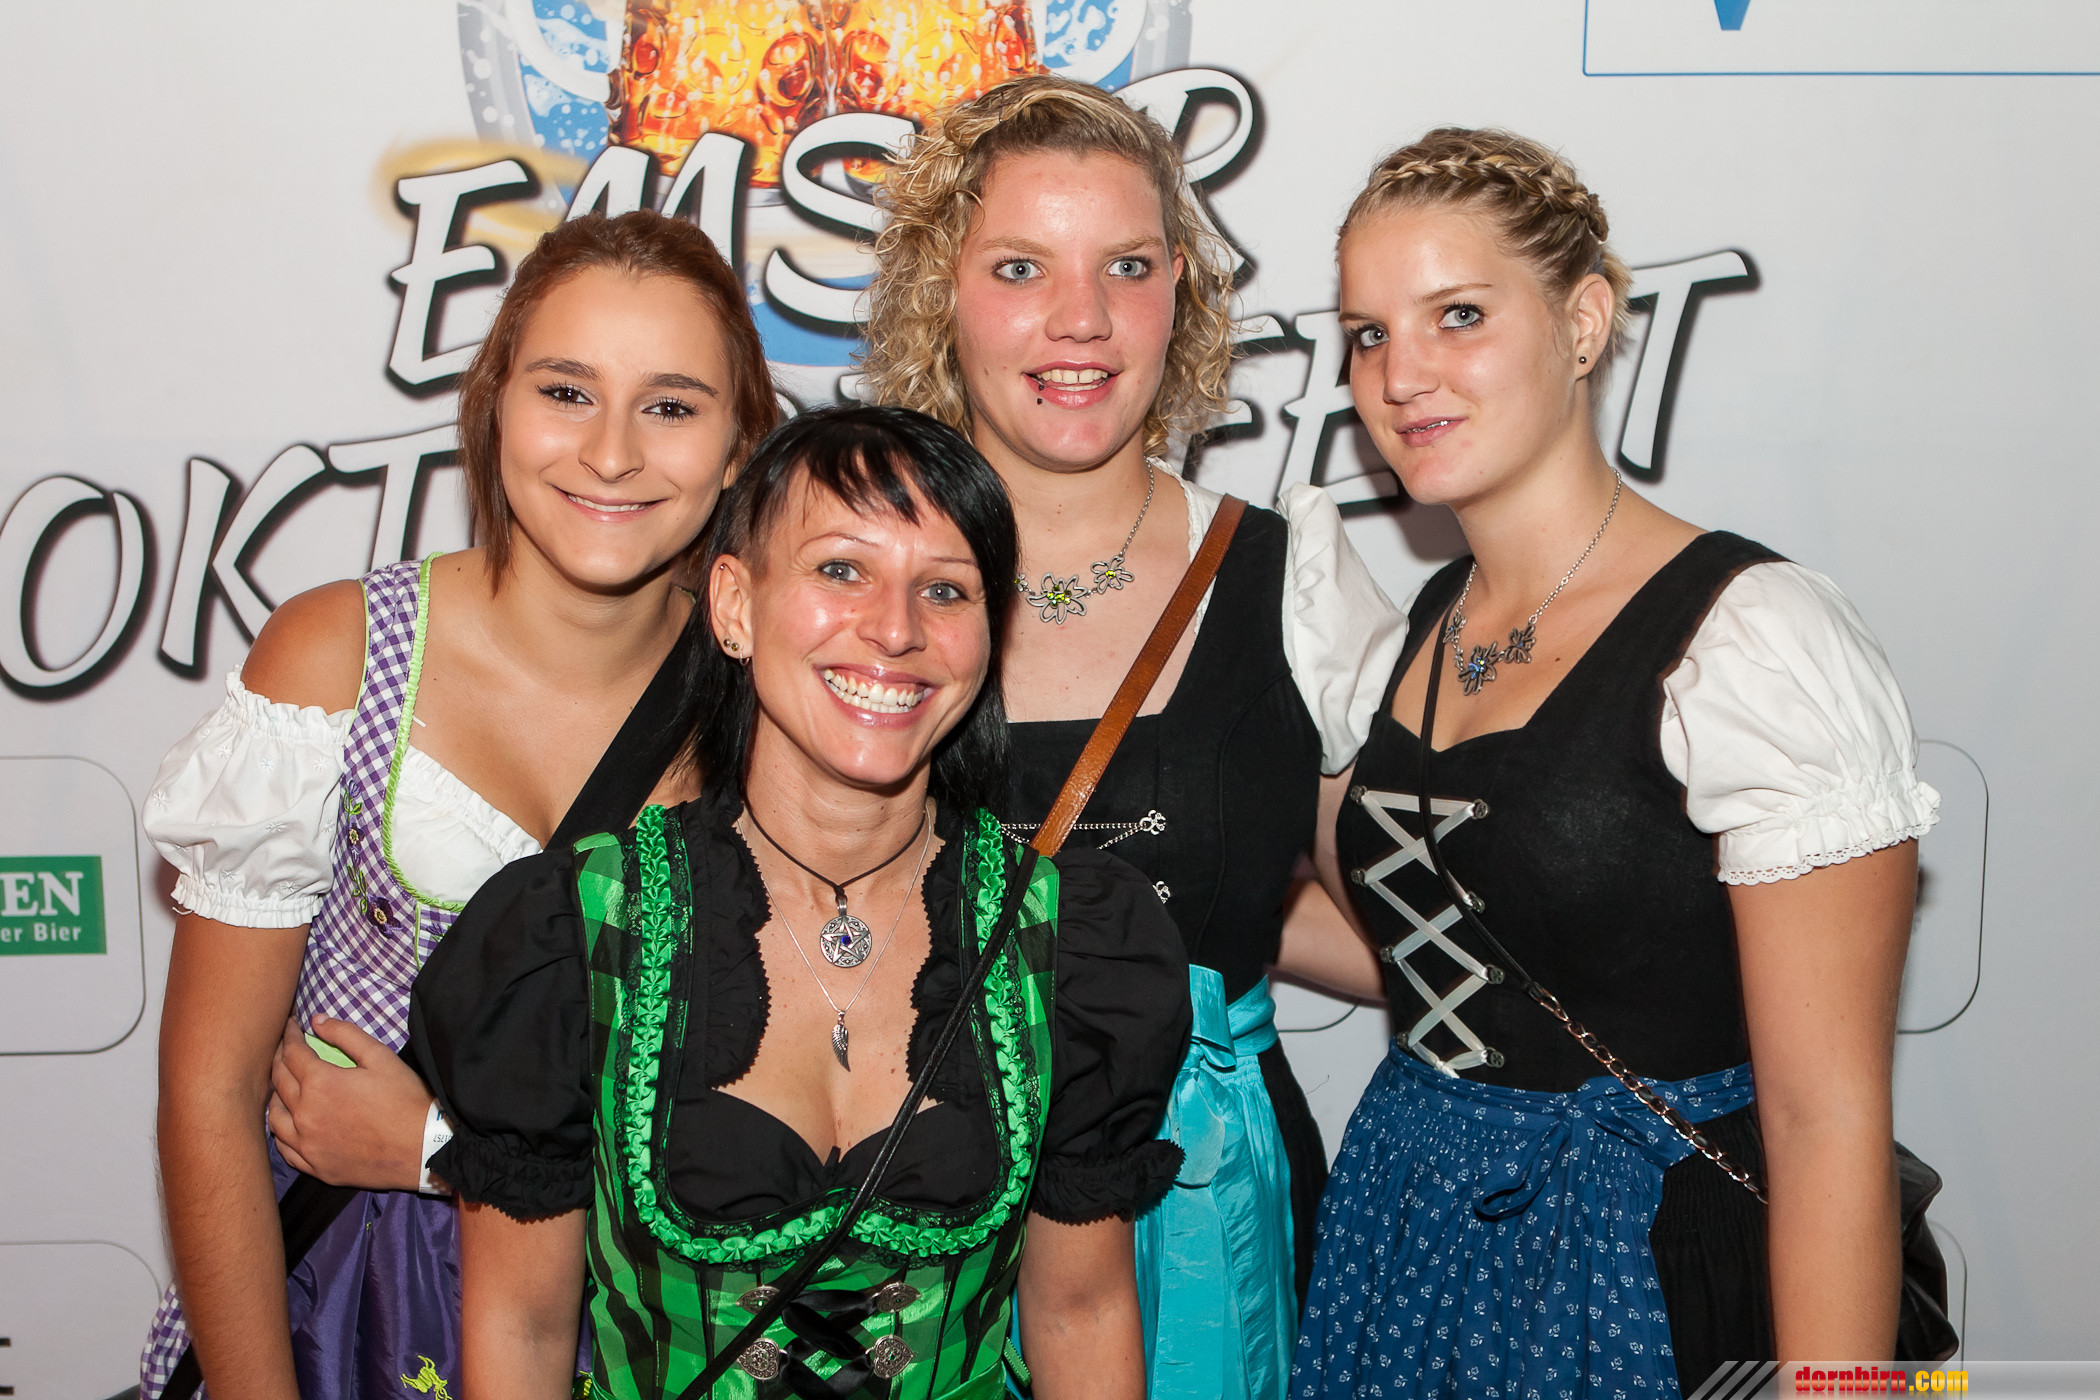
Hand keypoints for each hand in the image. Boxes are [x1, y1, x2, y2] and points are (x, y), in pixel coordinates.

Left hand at [269, 1017, 431, 1190]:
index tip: (291, 1026)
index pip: (293, 1053)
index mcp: (320, 1083)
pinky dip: (281, 1131)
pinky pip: (284, 1148)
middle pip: (279, 1081)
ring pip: (274, 1116)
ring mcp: (306, 1144)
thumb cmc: (405, 1100)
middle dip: (279, 1059)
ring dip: (275, 1096)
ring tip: (282, 1086)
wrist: (423, 1149)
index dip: (290, 1035)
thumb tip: (317, 1021)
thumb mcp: (381, 1057)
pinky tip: (288, 1123)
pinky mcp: (314, 1165)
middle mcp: (304, 1114)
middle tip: (285, 1048)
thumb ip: (346, 1035)